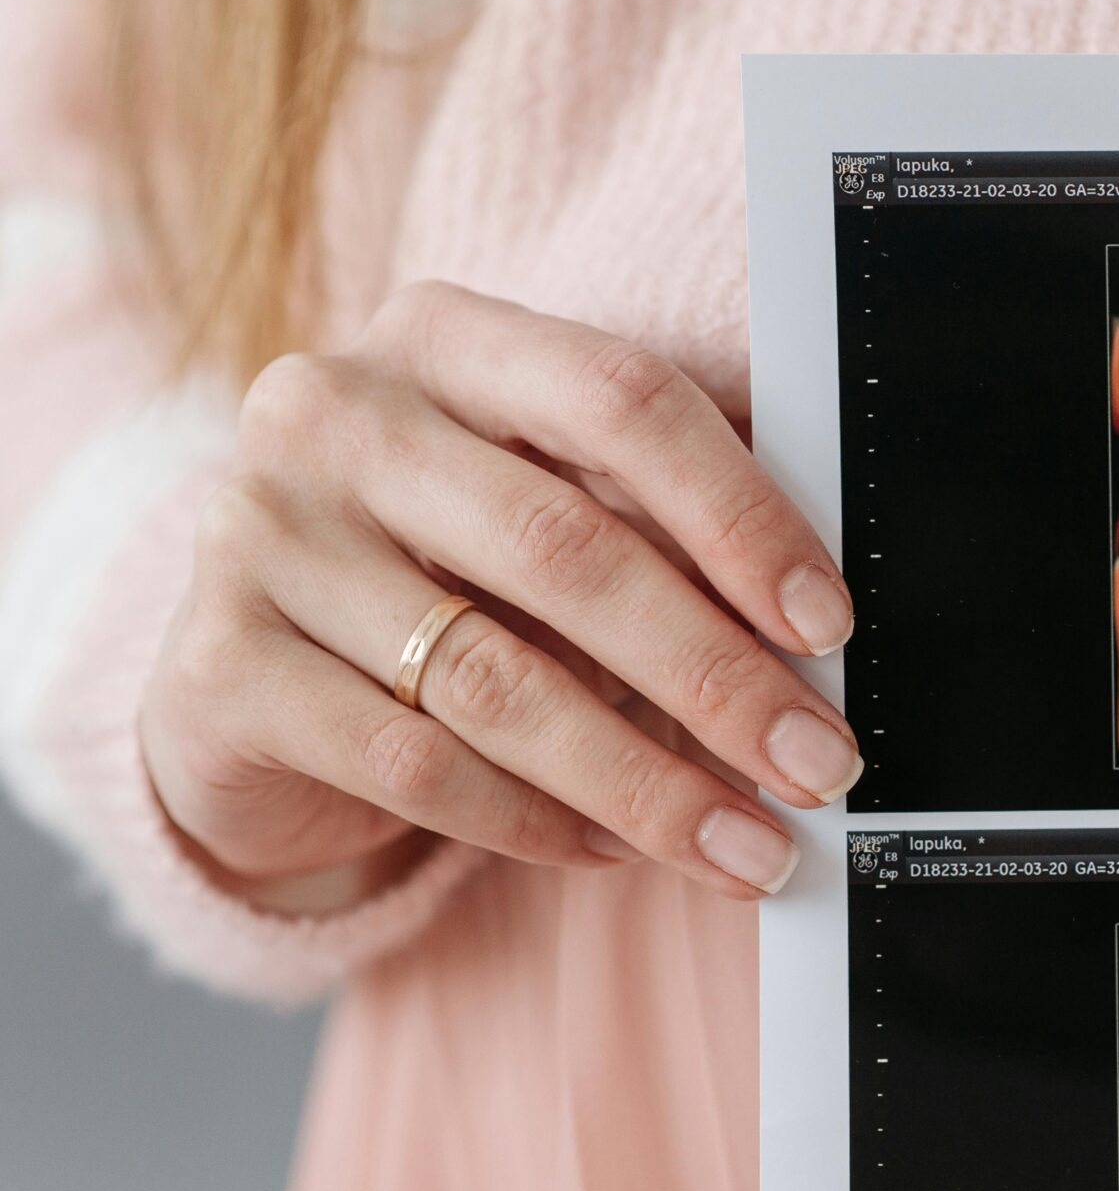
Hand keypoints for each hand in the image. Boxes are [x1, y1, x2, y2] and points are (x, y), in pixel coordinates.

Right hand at [142, 281, 859, 903]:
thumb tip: (819, 630)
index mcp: (445, 339)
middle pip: (567, 549)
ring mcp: (261, 534)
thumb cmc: (445, 579)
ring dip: (646, 779)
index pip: (621, 399)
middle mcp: (335, 413)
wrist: (252, 675)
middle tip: (815, 760)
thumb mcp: (551, 515)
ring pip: (494, 679)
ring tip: (747, 840)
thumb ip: (663, 532)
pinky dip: (535, 821)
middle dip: (716, 675)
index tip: (827, 623)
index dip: (740, 515)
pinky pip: (414, 764)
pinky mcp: (218, 666)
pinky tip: (617, 851)